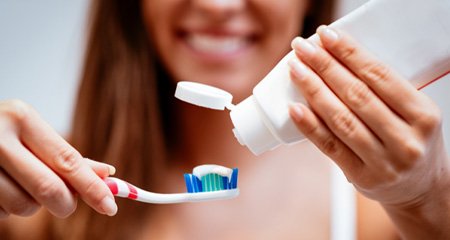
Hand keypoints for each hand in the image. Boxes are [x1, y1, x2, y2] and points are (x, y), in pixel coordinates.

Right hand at [0, 100, 116, 217]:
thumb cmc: (2, 132)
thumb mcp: (33, 133)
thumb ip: (67, 156)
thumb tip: (107, 174)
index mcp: (21, 118)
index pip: (67, 161)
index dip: (92, 187)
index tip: (111, 206)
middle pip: (49, 189)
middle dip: (66, 203)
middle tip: (67, 203)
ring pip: (25, 206)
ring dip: (33, 205)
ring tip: (21, 183)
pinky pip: (3, 214)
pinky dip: (9, 208)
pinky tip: (2, 187)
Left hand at [287, 26, 448, 206]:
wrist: (420, 188)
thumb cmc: (412, 142)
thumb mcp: (414, 114)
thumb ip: (384, 92)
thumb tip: (336, 59)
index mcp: (423, 115)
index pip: (380, 76)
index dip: (350, 53)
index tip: (327, 36)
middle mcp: (406, 139)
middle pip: (357, 95)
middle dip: (325, 66)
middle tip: (302, 48)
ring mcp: (384, 162)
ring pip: (341, 119)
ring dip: (313, 90)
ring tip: (295, 70)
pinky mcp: (362, 177)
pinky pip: (330, 146)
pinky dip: (310, 125)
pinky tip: (294, 107)